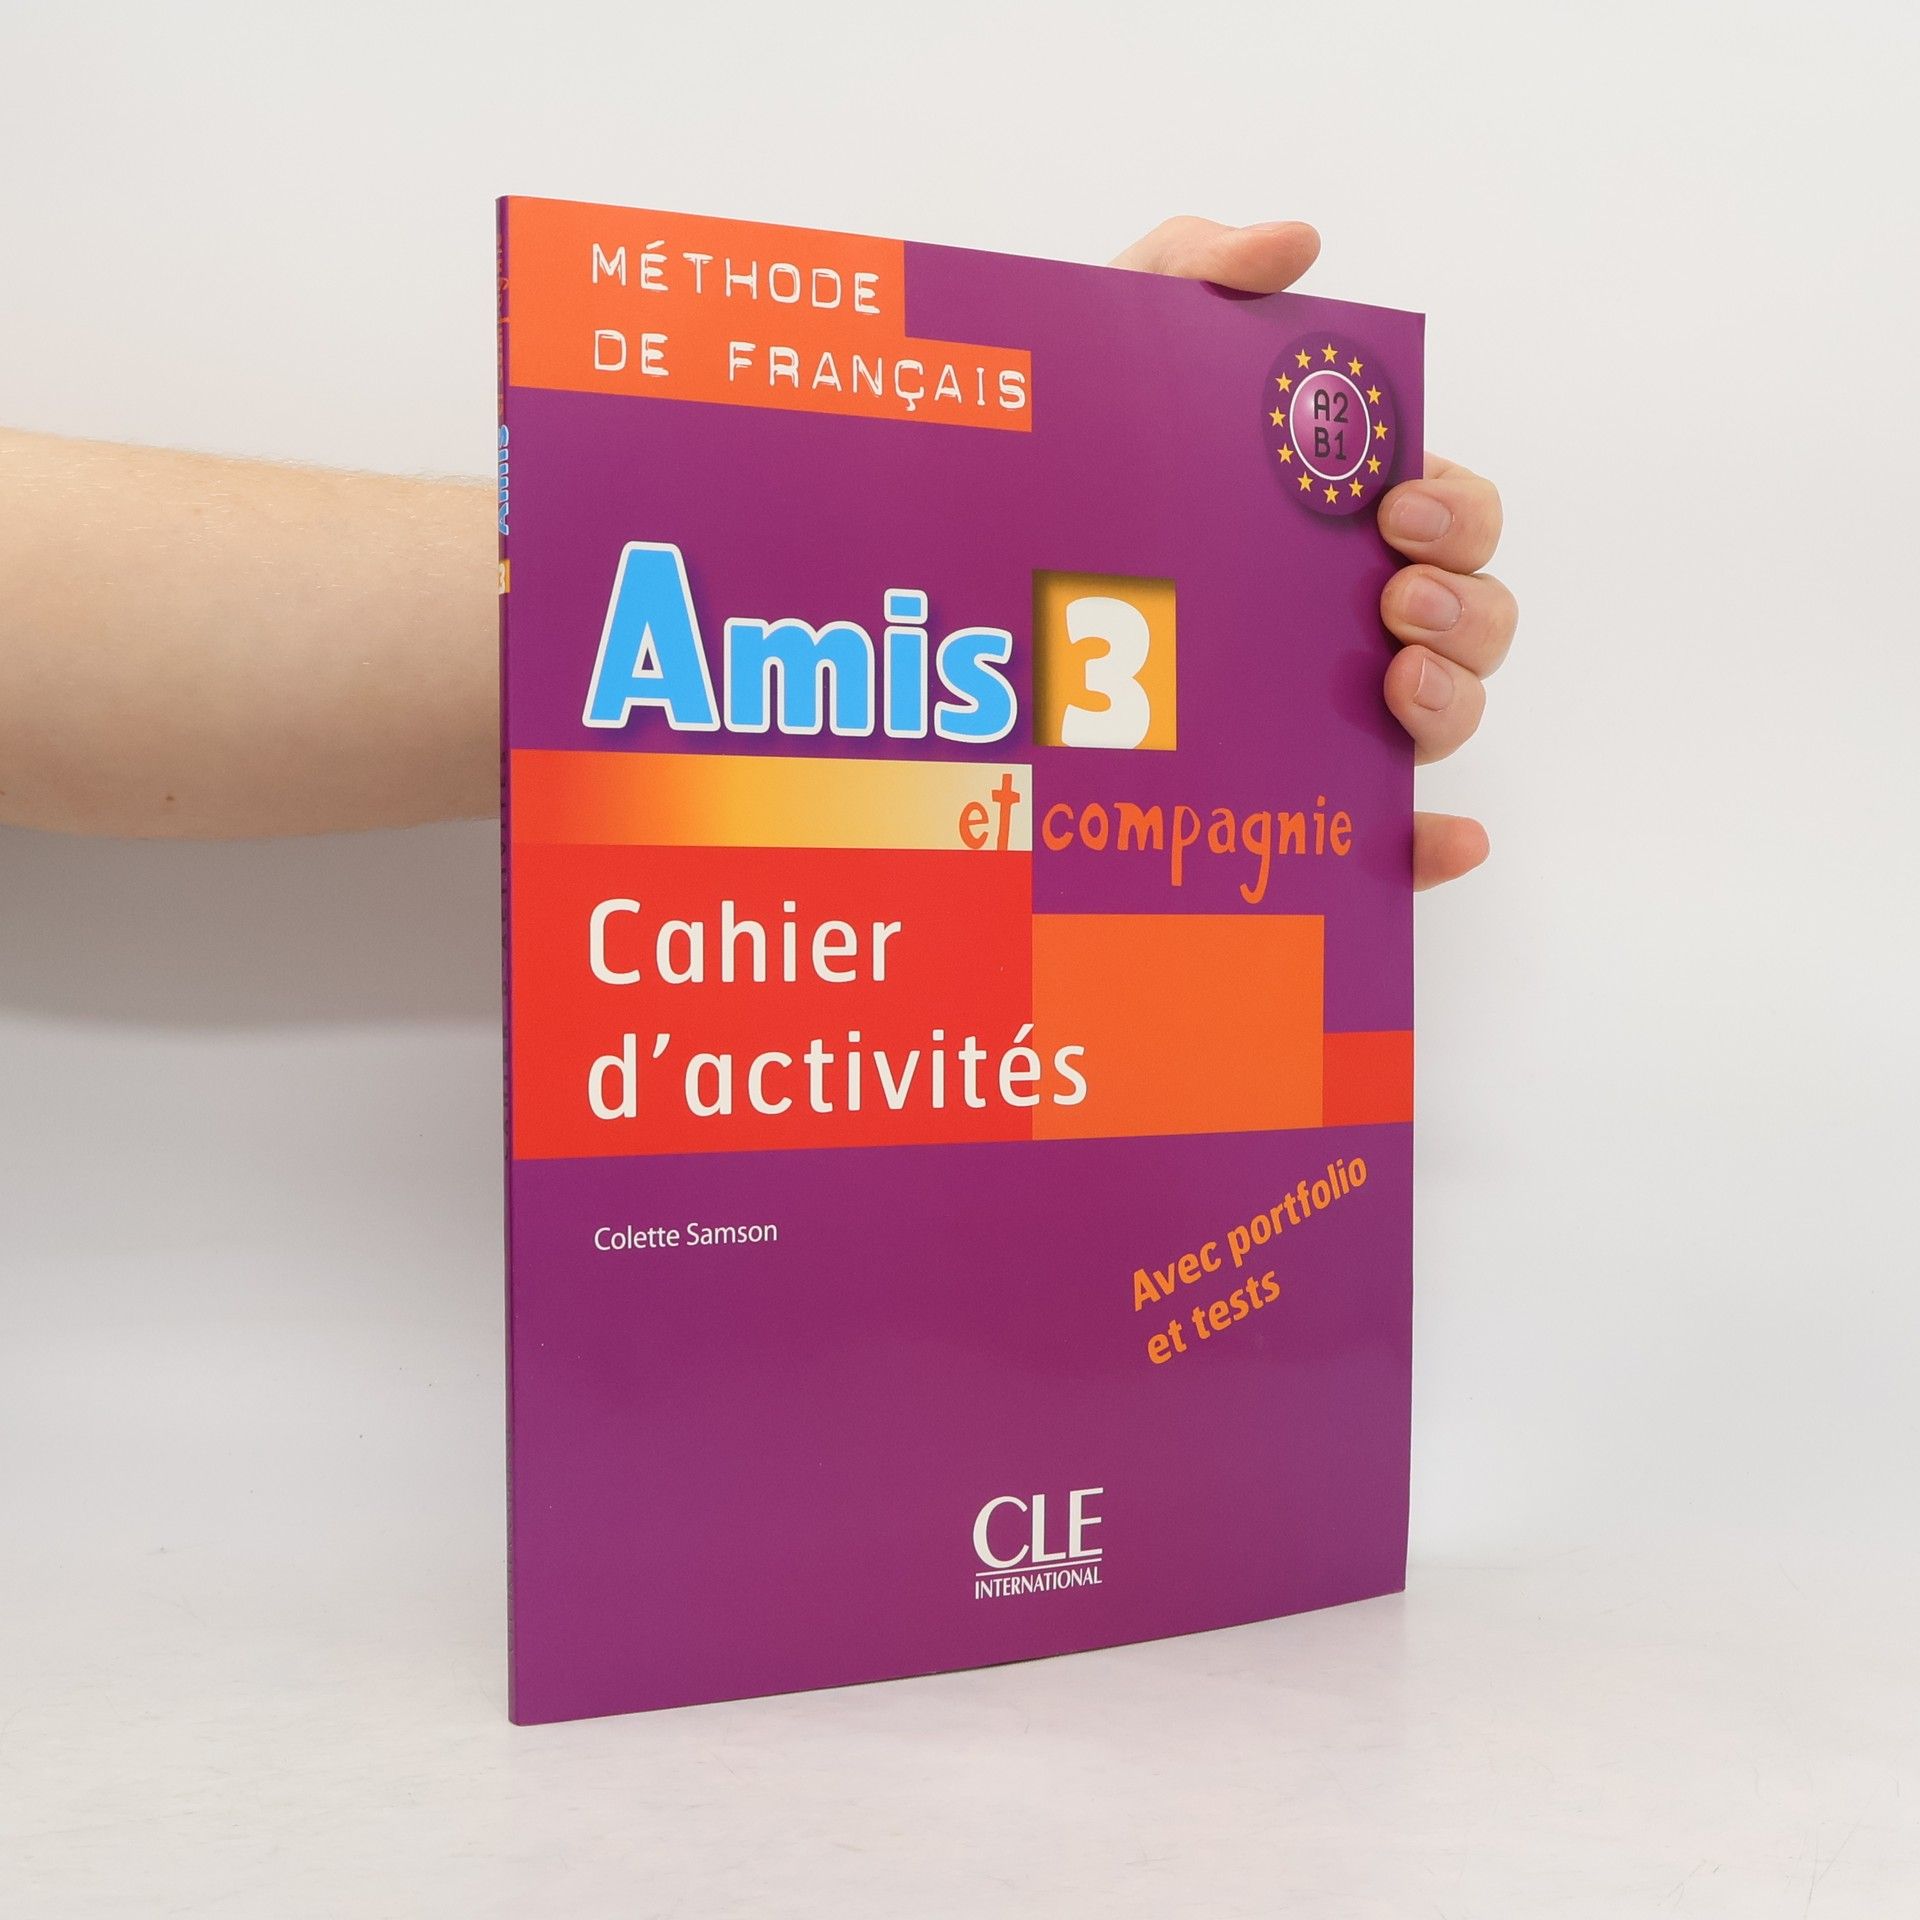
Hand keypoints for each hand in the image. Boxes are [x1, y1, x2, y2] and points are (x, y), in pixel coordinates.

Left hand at [1112, 217, 1509, 887]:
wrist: (944, 610)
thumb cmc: (1055, 482)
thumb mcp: (1102, 359)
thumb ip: (1187, 275)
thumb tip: (1299, 243)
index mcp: (1324, 531)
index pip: (1445, 516)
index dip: (1454, 508)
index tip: (1392, 496)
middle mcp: (1342, 626)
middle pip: (1471, 618)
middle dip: (1465, 597)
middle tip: (1394, 583)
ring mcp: (1321, 724)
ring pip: (1442, 722)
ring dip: (1452, 700)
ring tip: (1394, 675)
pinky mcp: (1291, 815)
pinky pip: (1380, 850)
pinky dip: (1427, 849)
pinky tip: (1448, 842)